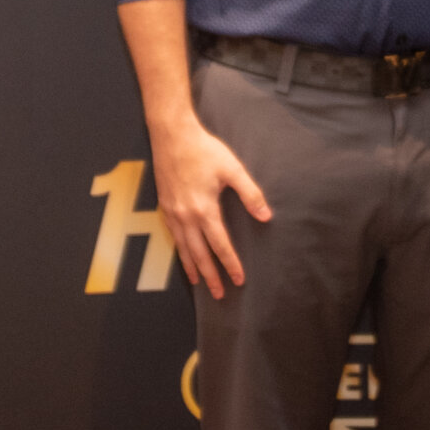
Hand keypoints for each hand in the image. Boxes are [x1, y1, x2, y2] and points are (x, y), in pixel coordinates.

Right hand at [146, 117, 271, 299]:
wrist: (171, 135)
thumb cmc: (203, 150)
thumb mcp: (232, 169)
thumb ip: (250, 193)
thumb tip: (266, 216)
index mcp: (204, 210)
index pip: (220, 245)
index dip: (231, 264)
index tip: (239, 280)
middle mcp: (186, 216)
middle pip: (199, 254)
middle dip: (211, 276)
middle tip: (220, 294)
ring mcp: (172, 212)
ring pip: (183, 248)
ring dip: (193, 268)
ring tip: (200, 284)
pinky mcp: (164, 206)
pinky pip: (172, 236)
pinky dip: (179, 250)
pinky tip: (184, 254)